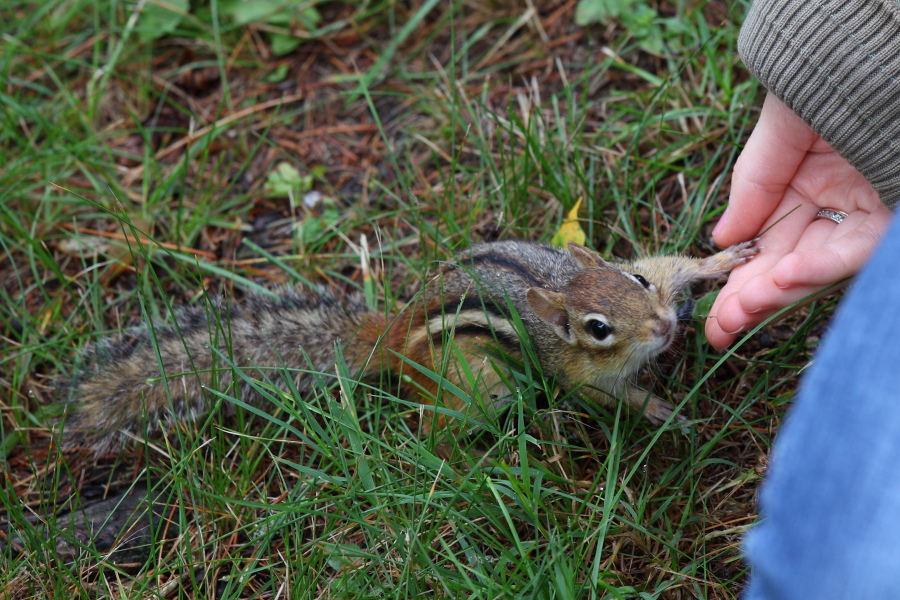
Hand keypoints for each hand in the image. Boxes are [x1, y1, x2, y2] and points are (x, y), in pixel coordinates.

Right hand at [705, 93, 891, 348]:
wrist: (873, 53)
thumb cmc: (826, 82)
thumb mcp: (777, 133)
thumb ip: (752, 186)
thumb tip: (722, 239)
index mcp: (804, 185)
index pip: (767, 246)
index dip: (740, 280)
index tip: (715, 314)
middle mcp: (836, 205)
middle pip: (790, 264)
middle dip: (754, 299)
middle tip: (721, 329)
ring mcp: (866, 211)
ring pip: (820, 266)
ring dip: (781, 291)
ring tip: (743, 309)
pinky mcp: (890, 216)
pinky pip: (857, 250)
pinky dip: (822, 265)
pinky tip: (786, 277)